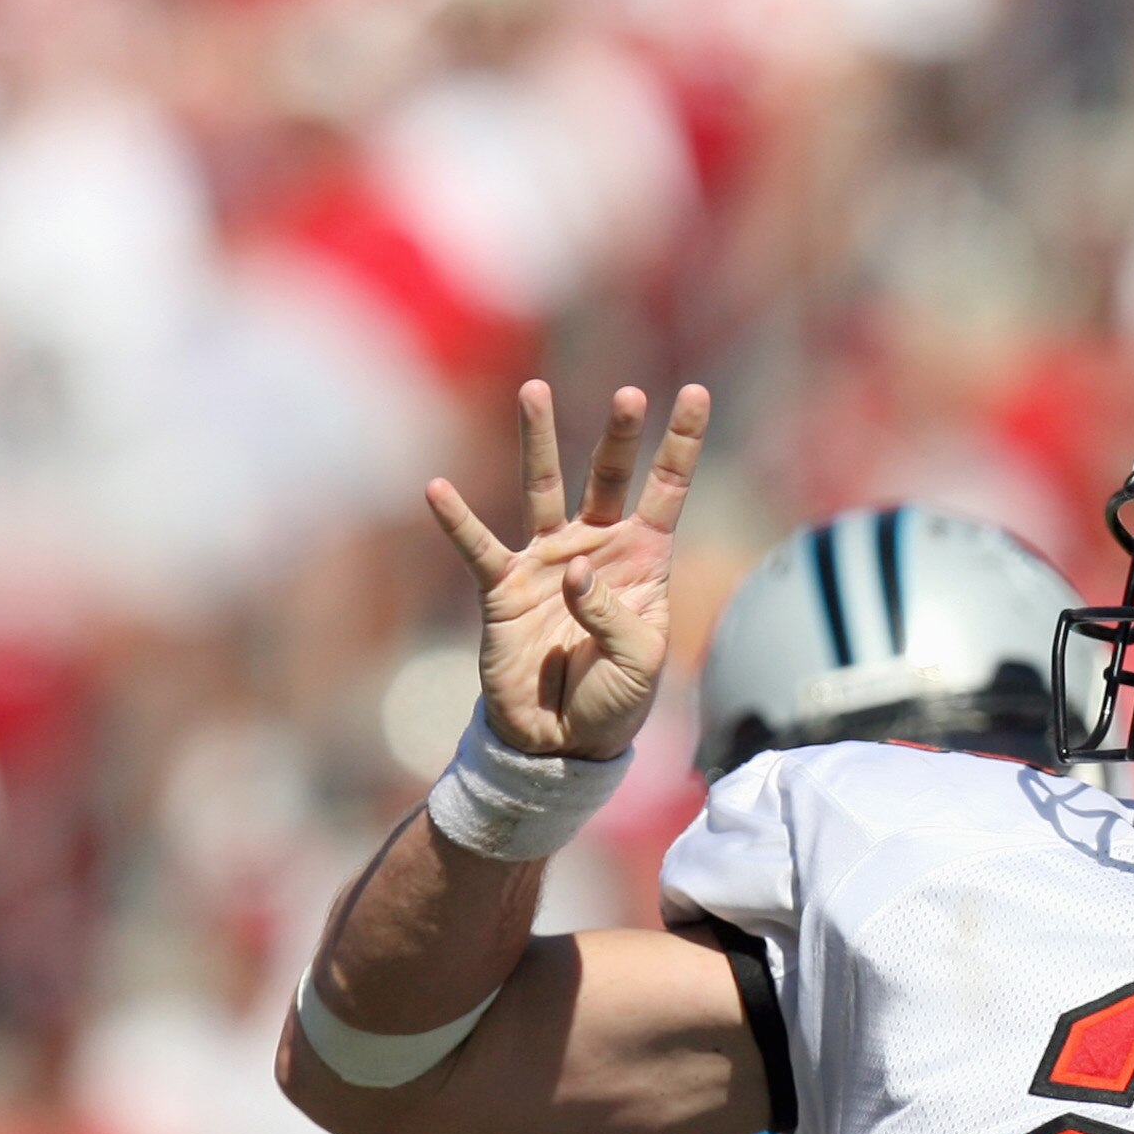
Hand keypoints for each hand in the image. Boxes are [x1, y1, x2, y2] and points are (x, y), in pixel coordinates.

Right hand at [428, 381, 709, 762]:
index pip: (667, 490)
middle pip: (609, 476)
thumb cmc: (614, 700)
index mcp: (644, 560)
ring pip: (543, 489)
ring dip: (539, 441)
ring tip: (534, 391)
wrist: (562, 742)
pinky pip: (479, 548)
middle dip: (620, 435)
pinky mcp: (504, 588)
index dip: (681, 444)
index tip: (695, 392)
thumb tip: (573, 570)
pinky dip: (459, 521)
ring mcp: (547, 561)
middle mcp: (596, 547)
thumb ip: (614, 614)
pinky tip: (438, 489)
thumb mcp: (639, 663)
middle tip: (629, 394)